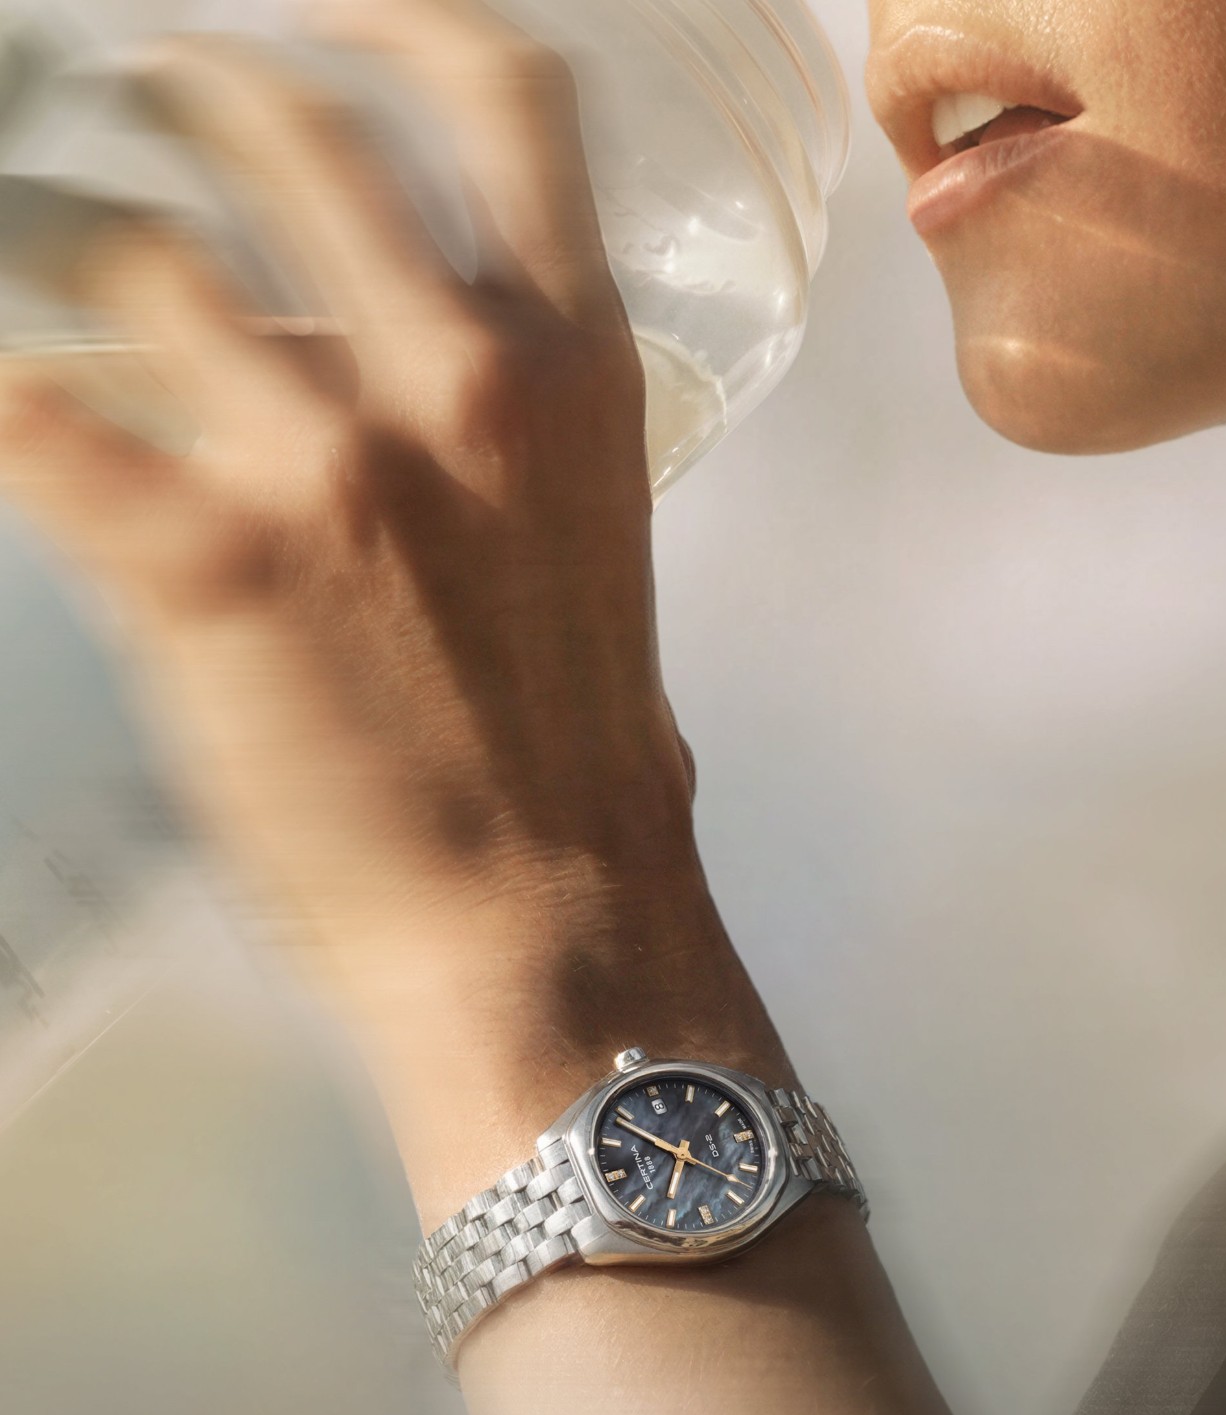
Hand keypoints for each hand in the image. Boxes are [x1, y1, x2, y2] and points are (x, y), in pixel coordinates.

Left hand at [0, 0, 782, 1215]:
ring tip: (40, 269)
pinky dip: (2, 391)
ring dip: (66, 251)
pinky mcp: (204, 565)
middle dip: (182, 93)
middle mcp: (458, 380)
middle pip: (284, 132)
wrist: (547, 931)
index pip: (500, 97)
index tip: (322, 4)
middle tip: (124, 103)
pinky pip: (36, 414)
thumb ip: (508, 431)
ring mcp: (330, 463)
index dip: (396, 12)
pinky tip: (5, 393)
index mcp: (572, 371)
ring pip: (130, 263)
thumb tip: (386, 375)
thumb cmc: (570, 767)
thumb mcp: (588, 550)